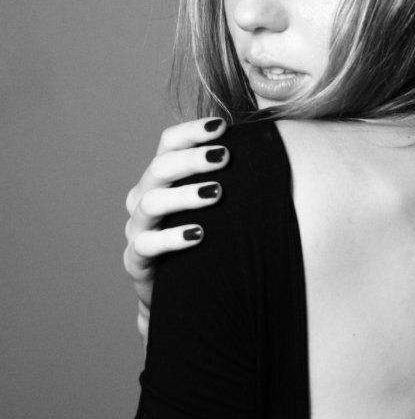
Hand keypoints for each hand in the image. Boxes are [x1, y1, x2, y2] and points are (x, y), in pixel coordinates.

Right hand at [124, 117, 230, 343]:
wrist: (184, 291)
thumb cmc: (209, 235)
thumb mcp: (219, 203)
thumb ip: (235, 172)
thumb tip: (273, 139)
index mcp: (163, 176)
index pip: (169, 143)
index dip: (192, 131)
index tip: (223, 127)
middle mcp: (145, 196)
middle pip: (160, 167)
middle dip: (193, 159)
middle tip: (225, 157)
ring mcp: (138, 228)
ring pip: (152, 202)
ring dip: (184, 195)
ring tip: (216, 193)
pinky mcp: (137, 260)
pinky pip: (146, 245)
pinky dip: (172, 238)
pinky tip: (198, 234)